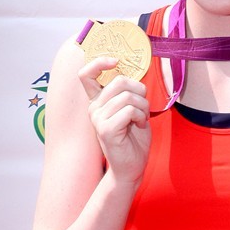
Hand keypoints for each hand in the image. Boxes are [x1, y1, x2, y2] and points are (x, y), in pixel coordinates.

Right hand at [79, 55, 151, 184]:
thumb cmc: (133, 139)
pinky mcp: (106, 129)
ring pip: (128, 96)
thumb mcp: (131, 110)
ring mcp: (98, 118)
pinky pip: (129, 110)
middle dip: (140, 91)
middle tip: (143, 107)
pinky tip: (139, 125)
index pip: (86, 74)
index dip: (99, 62)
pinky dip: (140, 116)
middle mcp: (94, 108)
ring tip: (141, 119)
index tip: (116, 61)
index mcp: (97, 101)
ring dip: (143, 106)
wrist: (132, 167)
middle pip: (119, 81)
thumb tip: (134, 76)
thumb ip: (128, 93)